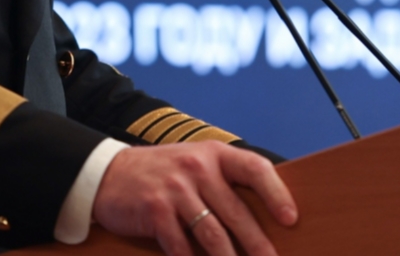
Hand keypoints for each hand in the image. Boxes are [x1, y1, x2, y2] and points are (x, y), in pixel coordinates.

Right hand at [92, 141, 297, 255]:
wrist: (109, 174)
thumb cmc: (162, 173)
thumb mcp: (195, 163)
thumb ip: (223, 181)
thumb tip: (263, 212)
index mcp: (214, 154)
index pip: (255, 169)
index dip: (276, 193)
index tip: (290, 218)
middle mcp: (197, 168)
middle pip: (236, 212)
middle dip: (257, 244)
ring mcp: (175, 189)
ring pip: (212, 234)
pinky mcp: (155, 210)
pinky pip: (181, 245)